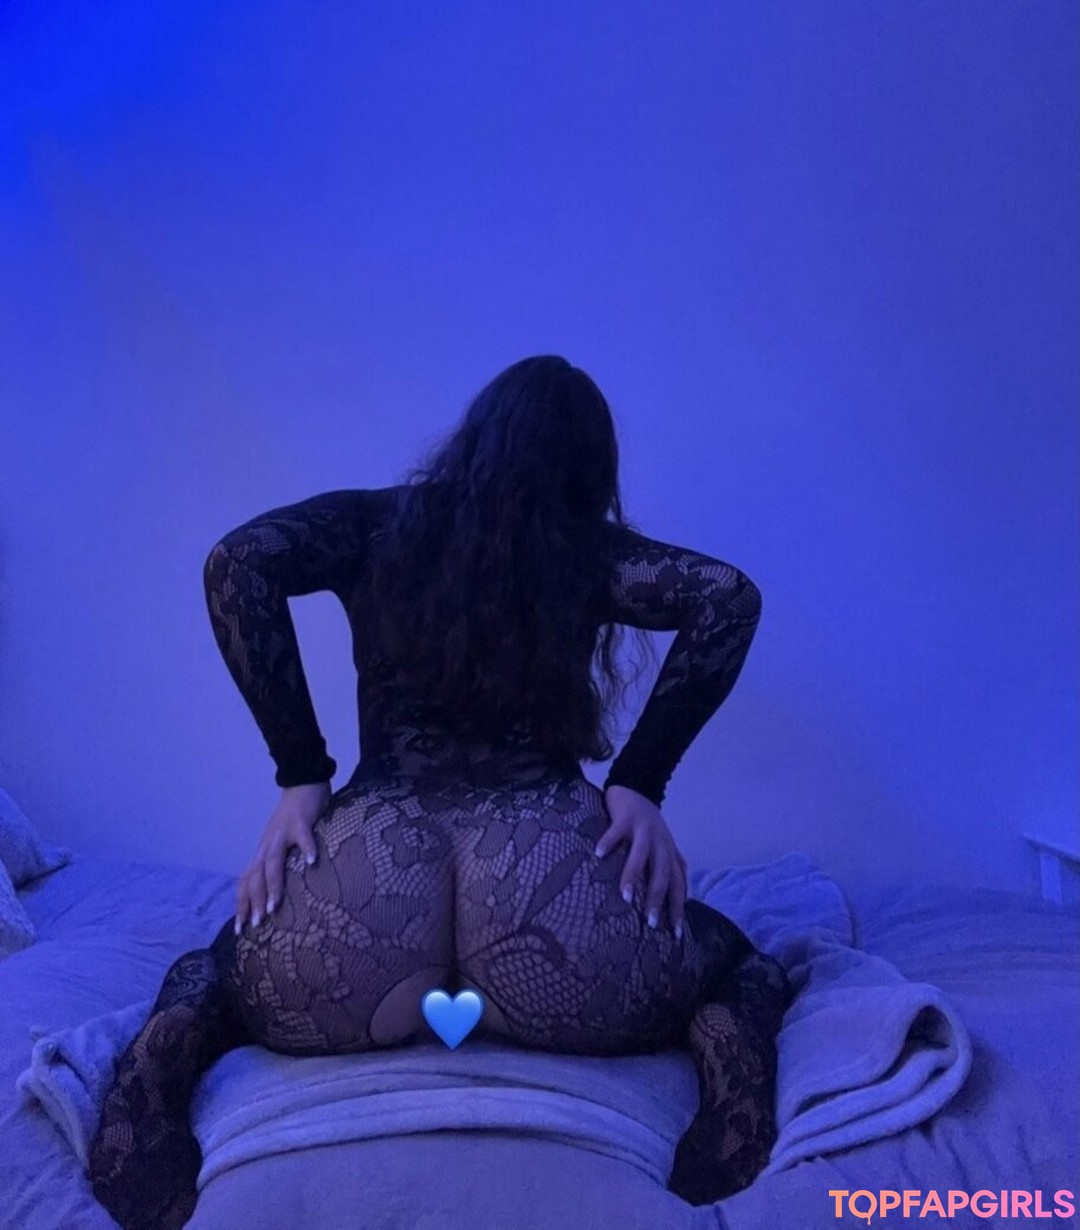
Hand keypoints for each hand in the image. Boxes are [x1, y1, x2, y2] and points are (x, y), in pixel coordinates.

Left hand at [234, 782, 330, 934]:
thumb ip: (279, 863)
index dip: (242, 903)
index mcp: (263, 851)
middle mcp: (267, 845)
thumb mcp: (281, 843)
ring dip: (272, 884)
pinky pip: (304, 838)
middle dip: (254, 901)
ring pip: (272, 861)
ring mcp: (283, 833)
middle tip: (257, 923)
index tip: (240, 928)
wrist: (302, 782)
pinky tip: (312, 864)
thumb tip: (276, 893)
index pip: (246, 881)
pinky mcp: (301, 822)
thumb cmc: (294, 818)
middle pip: (255, 875)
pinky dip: (307, 850)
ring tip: (275, 905)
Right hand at [595, 784, 687, 937]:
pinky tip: (598, 855)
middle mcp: (661, 843)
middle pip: (663, 873)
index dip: (678, 907)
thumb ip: (664, 869)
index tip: (676, 933)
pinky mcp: (625, 817)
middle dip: (658, 899)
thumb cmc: (646, 827)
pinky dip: (609, 842)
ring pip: (643, 855)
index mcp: (670, 853)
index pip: (679, 884)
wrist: (636, 788)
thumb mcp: (661, 848)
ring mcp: (643, 829)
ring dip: (634, 875)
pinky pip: (617, 831)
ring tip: (626, 897)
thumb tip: (667, 904)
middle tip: (651, 923)